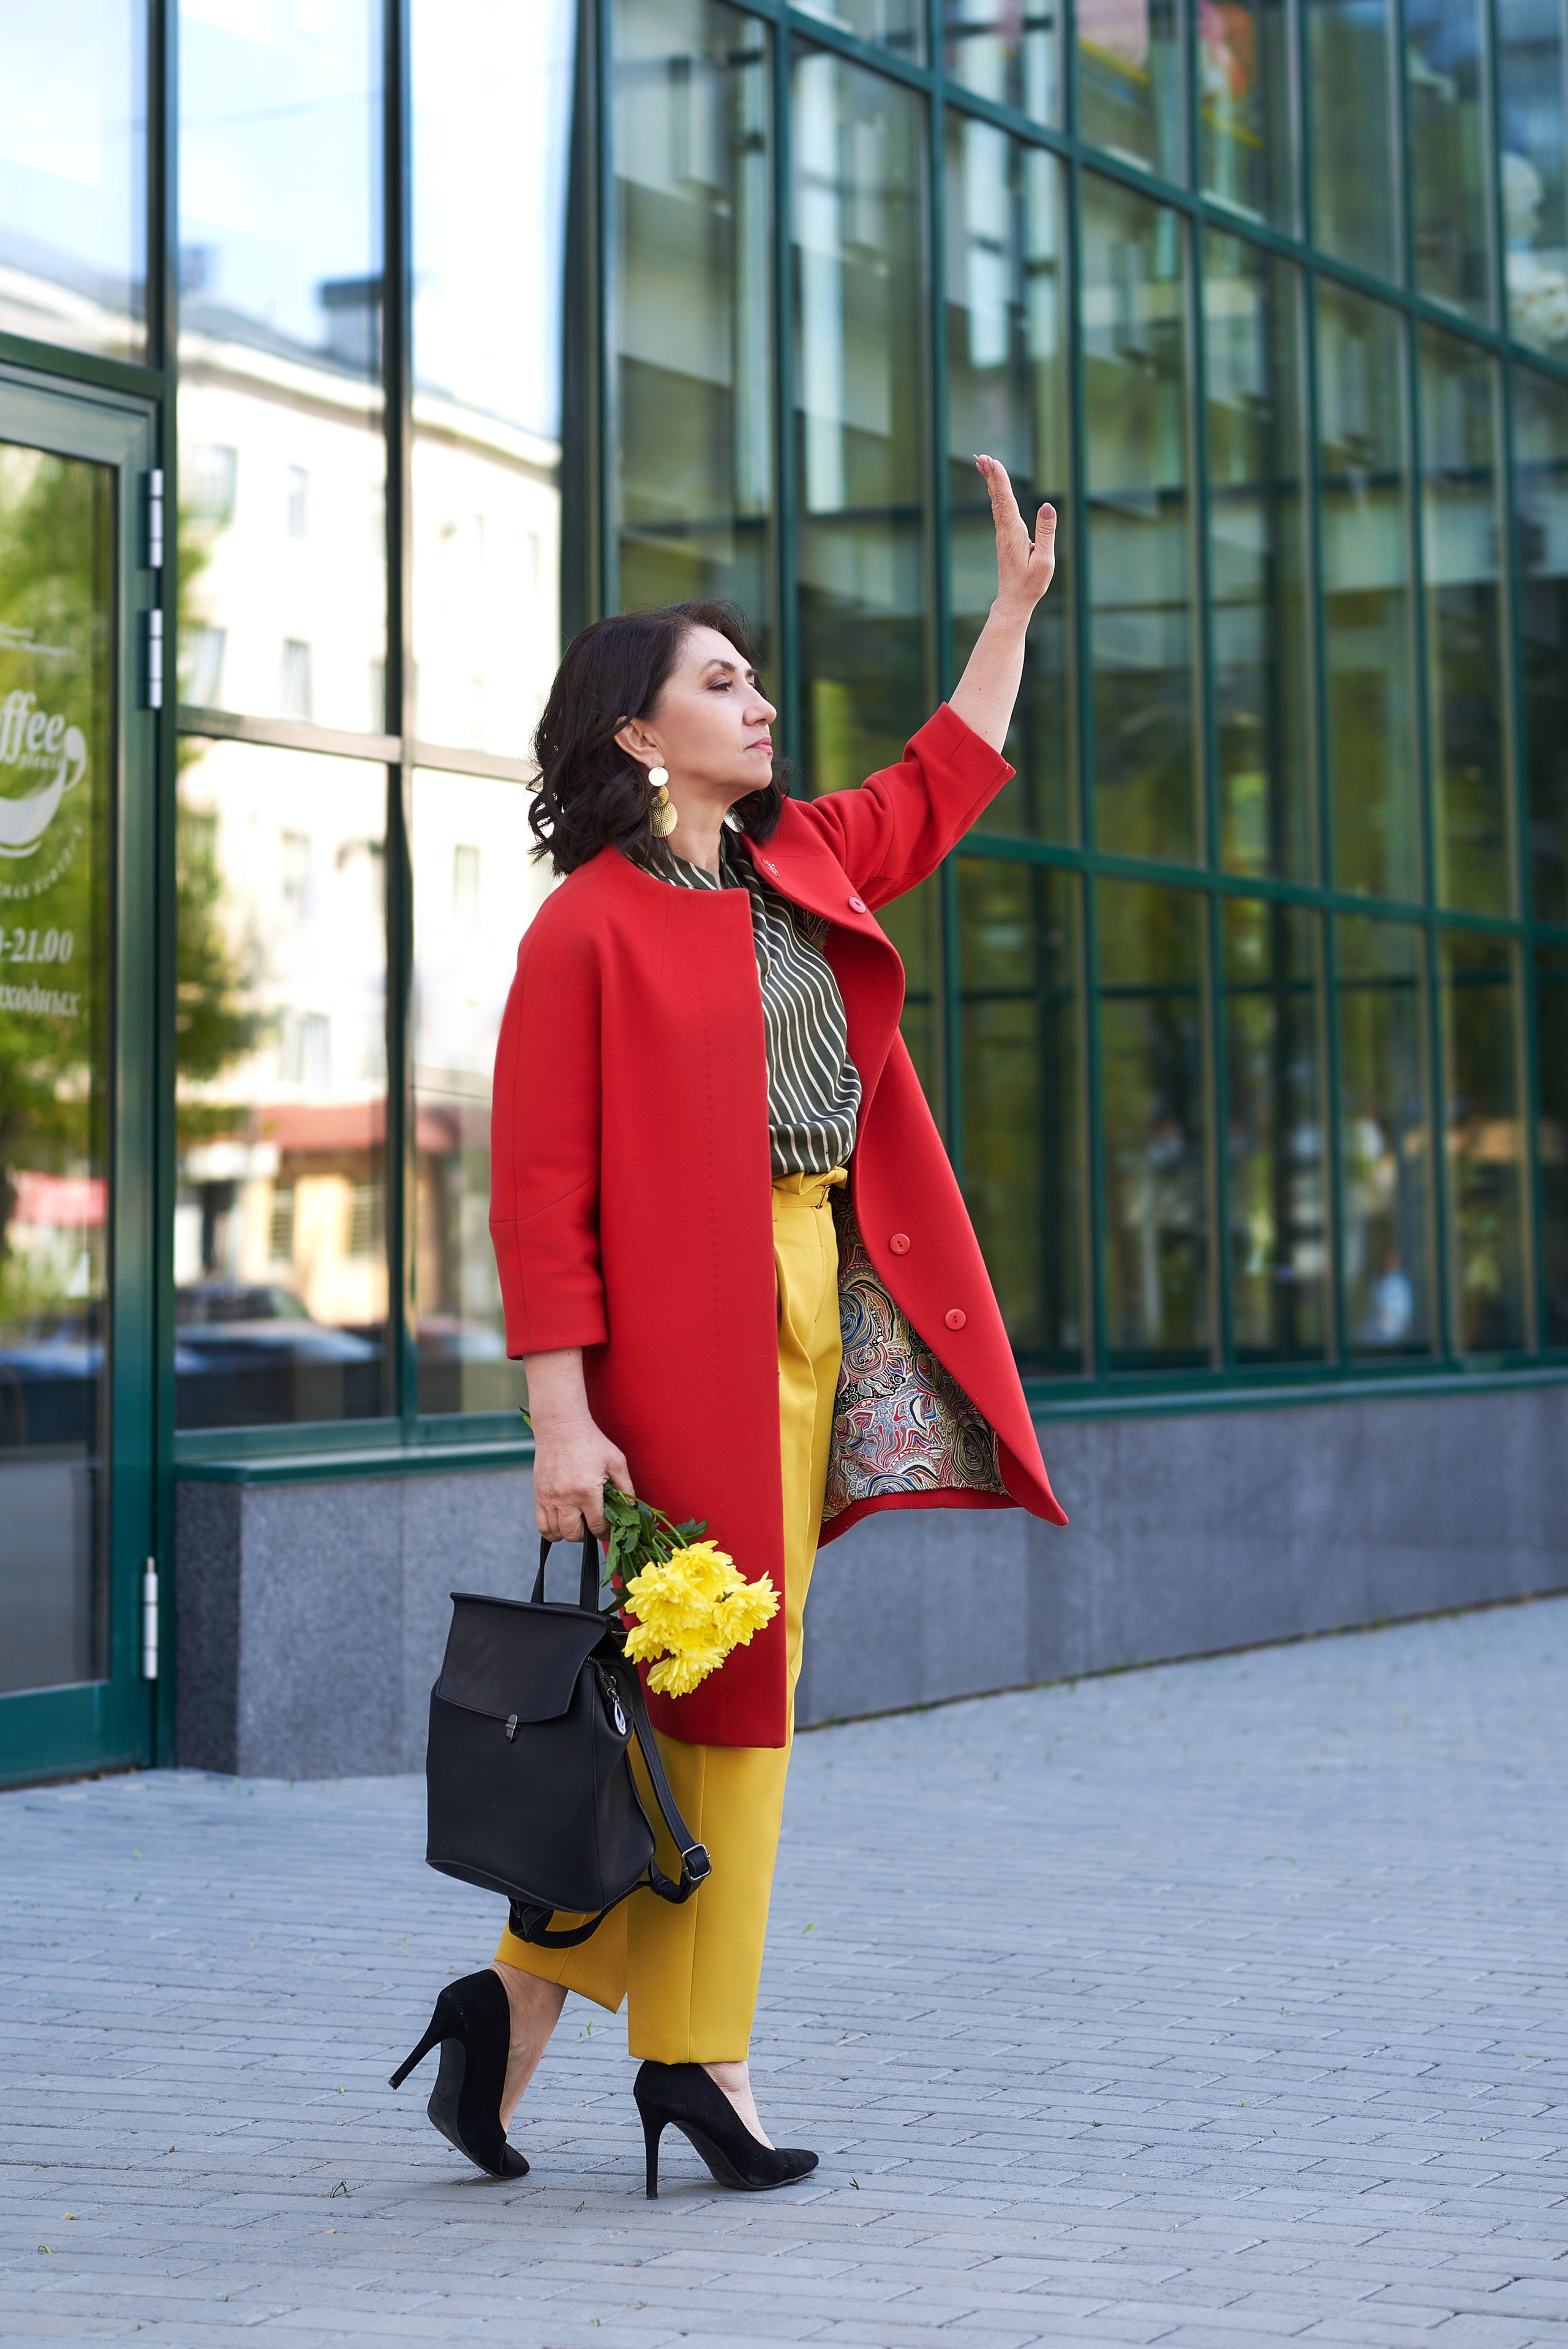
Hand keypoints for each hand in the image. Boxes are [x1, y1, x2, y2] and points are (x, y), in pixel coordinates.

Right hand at [532, 1414, 631, 1541]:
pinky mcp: (538, 1495)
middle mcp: (566, 1498)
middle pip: (574, 1534)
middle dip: (586, 1535)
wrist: (561, 1427)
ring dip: (568, 1533)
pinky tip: (561, 1522)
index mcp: (587, 1491)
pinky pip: (541, 1525)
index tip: (607, 1531)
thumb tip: (631, 1508)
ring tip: (577, 1523)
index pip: (596, 1526)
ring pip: (556, 1533)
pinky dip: (551, 1530)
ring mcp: (549, 1498)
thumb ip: (626, 1487)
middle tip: (592, 1525)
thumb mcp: (616, 1461)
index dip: (605, 1533)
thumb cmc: (591, 1442)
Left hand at [975, 455, 1054, 620]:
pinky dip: (996, 494)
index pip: (1005, 500)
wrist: (1014, 600)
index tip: (992, 461)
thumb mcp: (1044, 560)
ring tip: (984, 463)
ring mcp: (1003, 533)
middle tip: (981, 455)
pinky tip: (994, 487)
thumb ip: (1047, 533)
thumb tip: (1048, 506)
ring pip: (996, 502)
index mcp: (1013, 533)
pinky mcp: (1005, 537)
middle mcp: (1005, 530)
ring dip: (991, 481)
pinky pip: (999, 509)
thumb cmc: (1030, 584)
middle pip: (997, 497)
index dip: (1000, 479)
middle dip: (990, 475)